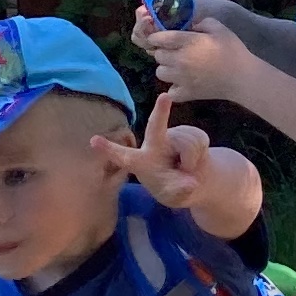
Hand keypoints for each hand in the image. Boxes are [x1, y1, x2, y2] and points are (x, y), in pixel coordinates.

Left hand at [97, 109, 224, 212]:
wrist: (196, 181)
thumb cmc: (175, 189)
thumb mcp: (175, 198)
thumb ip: (179, 191)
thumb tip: (191, 182)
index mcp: (141, 163)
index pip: (123, 157)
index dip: (109, 149)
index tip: (93, 140)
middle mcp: (154, 144)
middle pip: (156, 127)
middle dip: (161, 111)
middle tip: (164, 97)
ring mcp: (171, 135)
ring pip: (188, 143)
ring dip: (193, 159)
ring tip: (188, 168)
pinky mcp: (188, 131)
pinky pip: (200, 139)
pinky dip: (202, 153)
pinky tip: (196, 159)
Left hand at [135, 11, 272, 117]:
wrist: (242, 77)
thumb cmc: (233, 50)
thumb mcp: (220, 28)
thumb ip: (202, 22)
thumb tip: (190, 25)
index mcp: (187, 42)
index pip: (159, 38)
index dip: (157, 37)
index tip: (161, 38)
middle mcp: (180, 60)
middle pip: (158, 56)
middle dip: (164, 52)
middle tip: (175, 52)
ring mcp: (181, 79)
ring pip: (160, 73)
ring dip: (166, 68)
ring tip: (178, 67)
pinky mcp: (187, 93)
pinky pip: (170, 91)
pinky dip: (173, 88)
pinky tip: (182, 83)